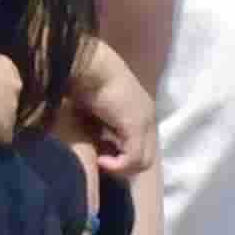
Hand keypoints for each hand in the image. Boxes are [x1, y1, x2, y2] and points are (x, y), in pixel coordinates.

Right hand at [65, 36, 155, 177]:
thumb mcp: (96, 112)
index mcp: (141, 112)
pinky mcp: (136, 125)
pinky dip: (117, 166)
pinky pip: (133, 158)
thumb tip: (97, 149)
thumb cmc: (86, 82)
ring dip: (120, 168)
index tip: (101, 156)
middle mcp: (148, 117)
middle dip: (124, 166)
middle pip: (146, 157)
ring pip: (144, 161)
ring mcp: (146, 121)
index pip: (142, 147)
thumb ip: (102, 128)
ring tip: (100, 160)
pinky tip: (100, 160)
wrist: (90, 66)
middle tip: (101, 162)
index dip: (122, 158)